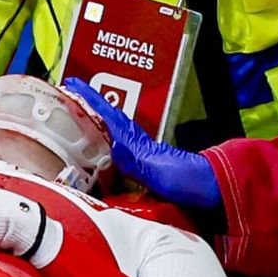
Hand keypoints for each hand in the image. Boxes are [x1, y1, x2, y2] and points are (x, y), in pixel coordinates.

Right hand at [61, 79, 219, 210]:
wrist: (212, 192)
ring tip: (72, 124)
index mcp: (137, 145)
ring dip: (93, 128)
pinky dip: (103, 150)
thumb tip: (115, 148)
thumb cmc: (190, 182)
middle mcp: (136, 148)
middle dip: (86, 109)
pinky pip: (115, 155)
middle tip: (64, 100)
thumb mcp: (160, 174)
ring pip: (110, 136)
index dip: (90, 99)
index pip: (108, 116)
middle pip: (106, 122)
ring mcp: (140, 159)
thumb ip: (136, 163)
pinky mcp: (143, 172)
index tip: (72, 84)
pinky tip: (96, 156)